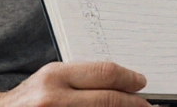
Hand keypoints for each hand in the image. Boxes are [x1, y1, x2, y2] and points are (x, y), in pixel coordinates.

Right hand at [0, 62, 149, 106]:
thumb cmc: (29, 99)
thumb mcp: (51, 78)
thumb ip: (81, 78)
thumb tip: (121, 81)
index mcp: (55, 77)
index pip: (104, 73)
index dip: (128, 78)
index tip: (140, 83)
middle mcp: (54, 99)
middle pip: (108, 99)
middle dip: (133, 103)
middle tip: (146, 105)